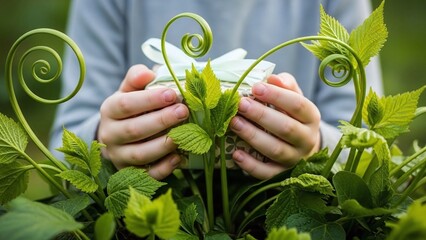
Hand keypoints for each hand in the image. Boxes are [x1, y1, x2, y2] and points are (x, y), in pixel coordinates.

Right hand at [97, 64, 188, 178]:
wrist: (118, 136)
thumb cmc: (132, 108)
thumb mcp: (130, 90)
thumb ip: (137, 78)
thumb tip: (149, 73)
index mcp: (109, 110)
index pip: (125, 105)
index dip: (149, 100)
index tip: (172, 94)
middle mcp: (109, 135)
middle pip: (134, 130)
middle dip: (161, 121)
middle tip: (183, 111)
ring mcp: (118, 157)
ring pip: (139, 155)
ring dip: (163, 145)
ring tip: (184, 134)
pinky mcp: (129, 174)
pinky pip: (146, 175)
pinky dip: (163, 168)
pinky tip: (179, 157)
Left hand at [230, 73, 320, 178]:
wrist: (301, 146)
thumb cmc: (291, 115)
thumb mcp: (293, 97)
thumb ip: (285, 85)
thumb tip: (272, 77)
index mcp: (311, 117)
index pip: (297, 105)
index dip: (277, 96)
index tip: (256, 87)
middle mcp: (306, 139)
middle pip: (285, 128)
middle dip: (261, 115)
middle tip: (241, 104)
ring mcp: (294, 159)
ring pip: (275, 150)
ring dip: (253, 136)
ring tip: (234, 123)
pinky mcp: (281, 174)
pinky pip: (266, 173)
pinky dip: (250, 165)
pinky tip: (236, 154)